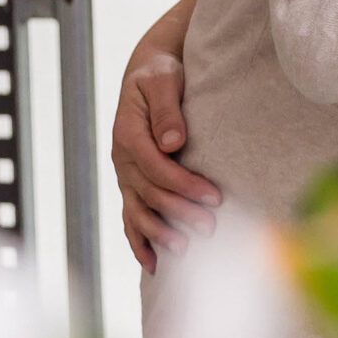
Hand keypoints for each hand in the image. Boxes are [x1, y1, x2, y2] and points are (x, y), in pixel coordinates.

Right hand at [112, 33, 216, 272]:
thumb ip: (167, 109)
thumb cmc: (161, 74)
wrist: (149, 74)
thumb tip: (173, 141)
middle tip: (212, 227)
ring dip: (161, 233)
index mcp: (128, 133)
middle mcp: (122, 158)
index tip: (215, 196)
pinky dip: (140, 241)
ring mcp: (125, 174)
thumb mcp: (163, 80)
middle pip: (150, 193)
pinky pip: (130, 217)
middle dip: (180, 213)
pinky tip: (155, 264)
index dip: (184, 184)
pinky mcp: (132, 184)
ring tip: (187, 250)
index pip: (156, 167)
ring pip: (138, 211)